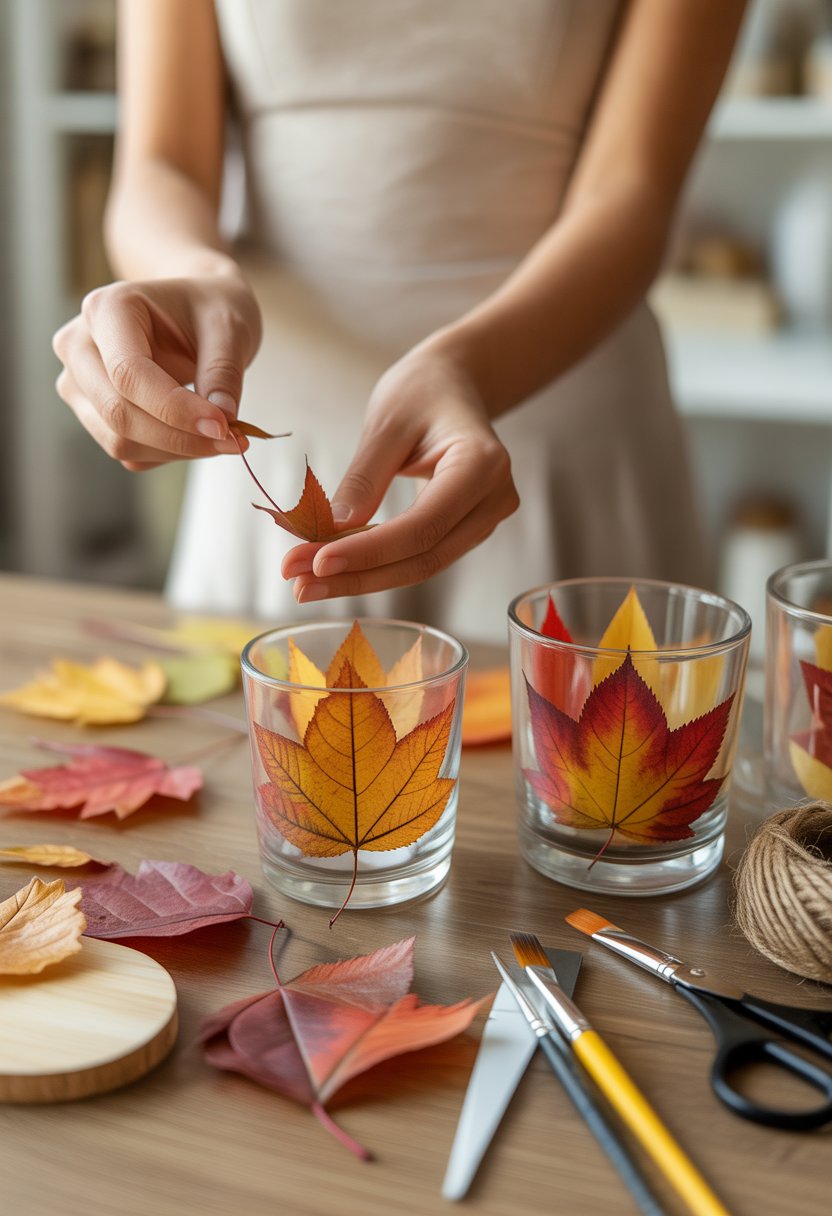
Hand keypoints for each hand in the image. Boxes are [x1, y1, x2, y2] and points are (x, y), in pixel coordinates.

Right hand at [52, 273, 261, 469]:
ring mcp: (79, 383)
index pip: (128, 374)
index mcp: (106, 309)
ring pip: (119, 442)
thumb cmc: (208, 310)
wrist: (195, 313)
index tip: (225, 425)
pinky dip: (169, 453)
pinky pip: (129, 453)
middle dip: (180, 437)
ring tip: (222, 435)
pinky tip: (197, 433)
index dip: (175, 408)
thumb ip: (223, 370)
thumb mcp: (230, 325)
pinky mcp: (92, 413)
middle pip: (118, 413)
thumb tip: (222, 419)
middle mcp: (79, 346)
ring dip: (177, 450)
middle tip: (235, 440)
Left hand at [282, 341, 519, 600]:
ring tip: (306, 584)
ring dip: (362, 578)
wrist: (453, 385)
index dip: (369, 551)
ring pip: (422, 565)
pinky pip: (422, 555)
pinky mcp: (468, 529)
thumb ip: (364, 479)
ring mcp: (486, 518)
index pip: (423, 526)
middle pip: (423, 556)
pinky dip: (377, 565)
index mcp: (482, 464)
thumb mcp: (386, 422)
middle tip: (298, 586)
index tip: (316, 563)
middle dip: (357, 575)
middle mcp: (494, 499)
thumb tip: (331, 535)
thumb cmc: (422, 391)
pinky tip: (335, 570)